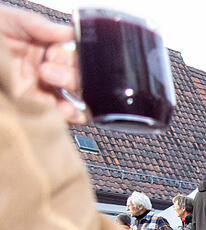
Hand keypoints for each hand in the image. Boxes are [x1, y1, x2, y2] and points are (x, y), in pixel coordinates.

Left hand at [0, 6, 86, 123]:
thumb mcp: (10, 20)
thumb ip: (39, 26)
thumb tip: (70, 32)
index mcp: (43, 46)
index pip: (74, 54)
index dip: (71, 56)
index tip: (56, 53)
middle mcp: (45, 68)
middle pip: (78, 77)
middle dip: (71, 76)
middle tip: (47, 70)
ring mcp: (40, 88)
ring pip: (75, 97)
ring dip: (75, 97)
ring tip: (57, 90)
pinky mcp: (32, 105)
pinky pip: (61, 114)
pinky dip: (70, 115)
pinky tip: (65, 110)